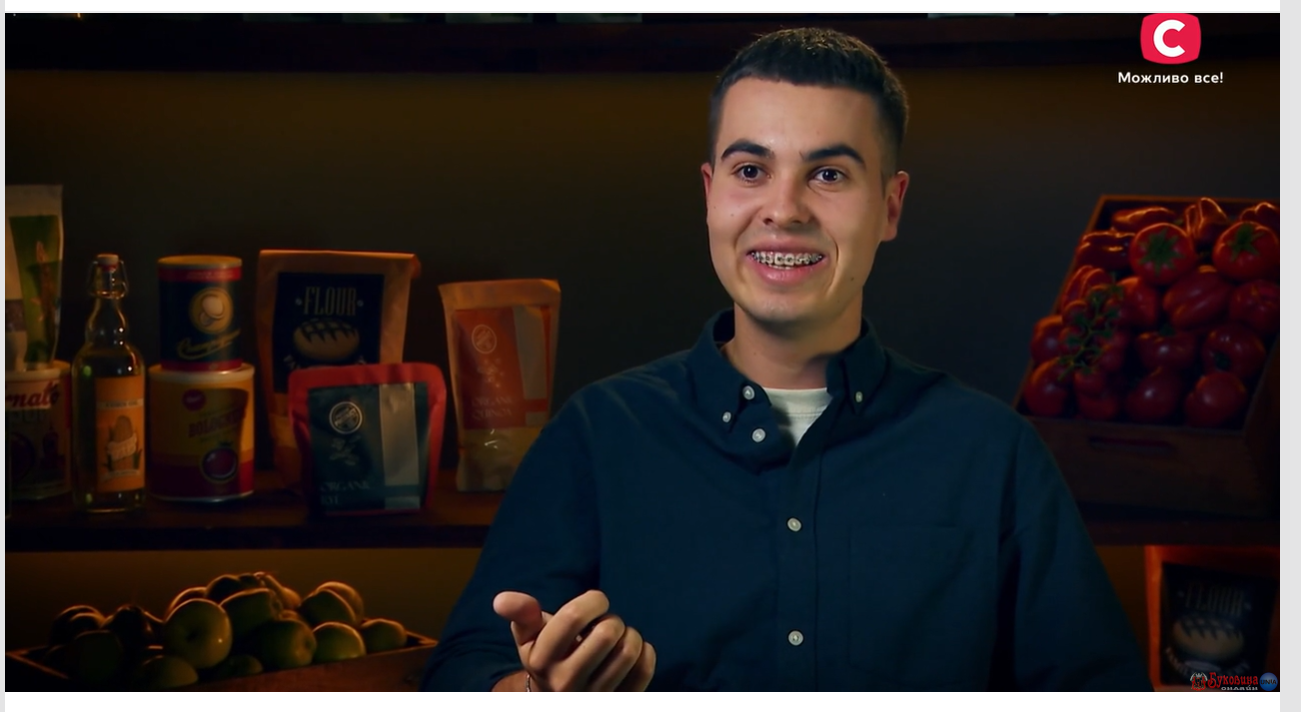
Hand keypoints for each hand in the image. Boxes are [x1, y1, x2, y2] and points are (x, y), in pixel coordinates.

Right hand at [492, 590, 655, 690]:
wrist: (558, 698)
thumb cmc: (549, 657)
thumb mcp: (530, 637)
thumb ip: (521, 615)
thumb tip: (502, 600)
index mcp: (541, 661)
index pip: (573, 617)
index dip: (593, 600)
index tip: (596, 602)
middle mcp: (566, 683)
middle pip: (607, 633)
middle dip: (611, 618)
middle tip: (604, 625)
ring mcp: (594, 698)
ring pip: (629, 650)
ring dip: (629, 635)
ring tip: (616, 639)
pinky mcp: (620, 702)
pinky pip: (644, 668)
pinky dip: (645, 652)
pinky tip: (631, 652)